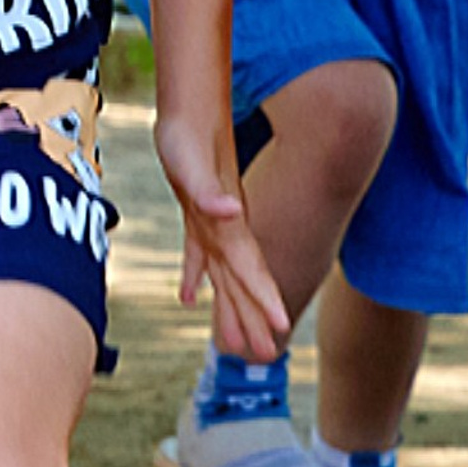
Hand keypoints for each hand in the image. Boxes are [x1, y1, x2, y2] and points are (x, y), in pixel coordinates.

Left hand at [154, 112, 288, 361]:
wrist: (190, 109)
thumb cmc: (187, 136)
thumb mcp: (190, 161)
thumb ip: (209, 188)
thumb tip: (229, 211)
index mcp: (229, 224)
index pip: (252, 270)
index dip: (265, 300)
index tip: (280, 330)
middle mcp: (227, 229)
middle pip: (244, 281)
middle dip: (253, 317)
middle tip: (266, 357)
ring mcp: (214, 224)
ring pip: (225, 276)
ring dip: (231, 307)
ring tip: (237, 346)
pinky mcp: (197, 216)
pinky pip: (200, 256)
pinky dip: (195, 278)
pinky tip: (189, 297)